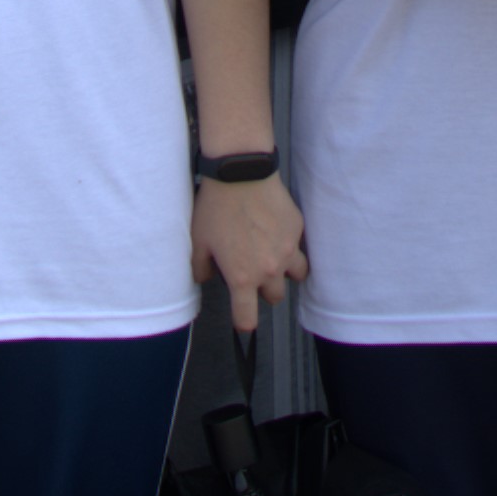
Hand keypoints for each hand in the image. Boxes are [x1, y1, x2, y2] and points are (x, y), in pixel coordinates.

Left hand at [198, 173, 307, 330]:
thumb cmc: (215, 208)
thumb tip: (204, 278)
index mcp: (243, 278)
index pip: (248, 319)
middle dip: (264, 290)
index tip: (242, 315)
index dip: (243, 321)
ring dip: (286, 271)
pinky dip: (289, 244)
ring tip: (274, 257)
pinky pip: (298, 245)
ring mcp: (288, 249)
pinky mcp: (297, 229)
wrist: (241, 174)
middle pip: (275, 298)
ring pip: (297, 275)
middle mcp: (269, 269)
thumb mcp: (197, 242)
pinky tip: (276, 229)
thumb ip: (200, 268)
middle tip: (253, 272)